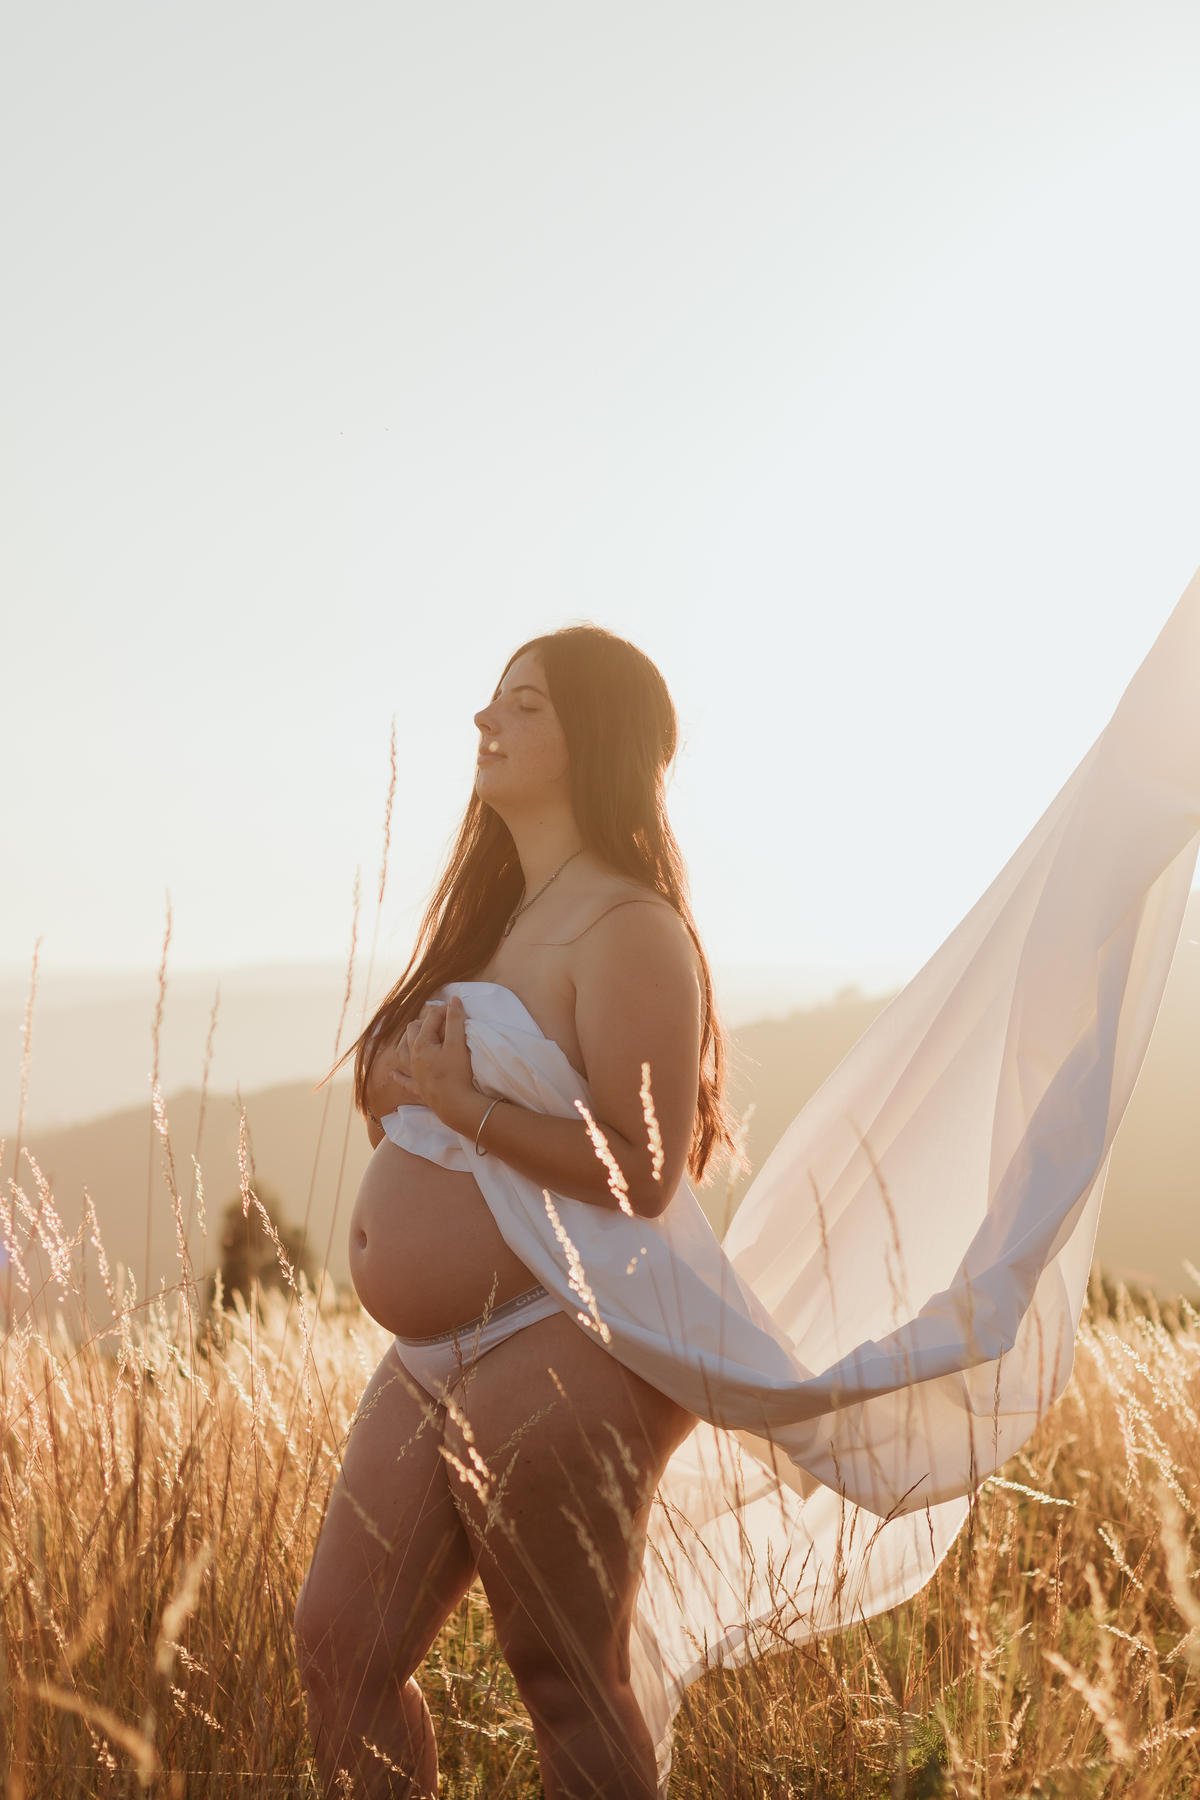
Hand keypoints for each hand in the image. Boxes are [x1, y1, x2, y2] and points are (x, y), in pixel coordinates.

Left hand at [365, 998, 479, 1133]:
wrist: (454, 1105)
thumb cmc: (456, 1073)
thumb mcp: (458, 1043)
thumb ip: (455, 1020)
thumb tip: (454, 999)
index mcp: (421, 1043)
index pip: (430, 1019)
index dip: (443, 1010)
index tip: (456, 1008)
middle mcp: (412, 1056)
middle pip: (412, 1031)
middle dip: (424, 1022)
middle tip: (440, 1021)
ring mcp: (413, 1073)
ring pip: (402, 1052)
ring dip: (406, 1042)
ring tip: (413, 1037)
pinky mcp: (418, 1088)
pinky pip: (403, 1080)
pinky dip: (398, 1075)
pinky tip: (393, 1073)